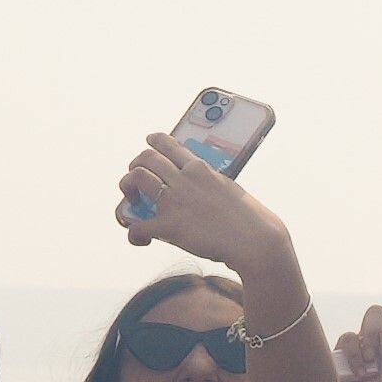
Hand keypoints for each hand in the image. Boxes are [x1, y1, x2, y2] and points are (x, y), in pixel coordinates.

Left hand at [115, 127, 292, 272]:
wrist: (254, 240)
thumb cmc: (250, 219)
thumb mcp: (229, 190)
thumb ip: (211, 185)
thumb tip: (202, 191)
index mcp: (201, 167)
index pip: (169, 144)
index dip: (154, 142)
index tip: (149, 142)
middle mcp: (185, 178)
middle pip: (146, 157)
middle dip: (136, 164)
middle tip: (135, 176)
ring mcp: (175, 200)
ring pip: (136, 178)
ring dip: (127, 186)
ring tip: (131, 198)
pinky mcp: (169, 226)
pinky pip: (138, 225)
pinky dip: (134, 233)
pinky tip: (140, 239)